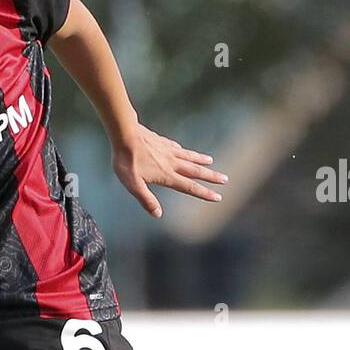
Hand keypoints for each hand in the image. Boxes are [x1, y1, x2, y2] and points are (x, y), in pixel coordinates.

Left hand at [112, 124, 226, 217]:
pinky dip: (183, 150)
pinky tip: (183, 149)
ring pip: (189, 156)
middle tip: (225, 179)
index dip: (204, 193)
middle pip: (195, 171)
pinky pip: (176, 147)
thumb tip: (158, 214)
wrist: (124, 135)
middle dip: (211, 176)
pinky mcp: (161, 141)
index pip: (189, 187)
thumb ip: (146, 199)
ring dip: (201, 160)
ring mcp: (168, 150)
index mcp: (167, 175)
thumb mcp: (133, 185)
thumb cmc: (126, 161)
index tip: (217, 196)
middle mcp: (171, 163)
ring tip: (211, 161)